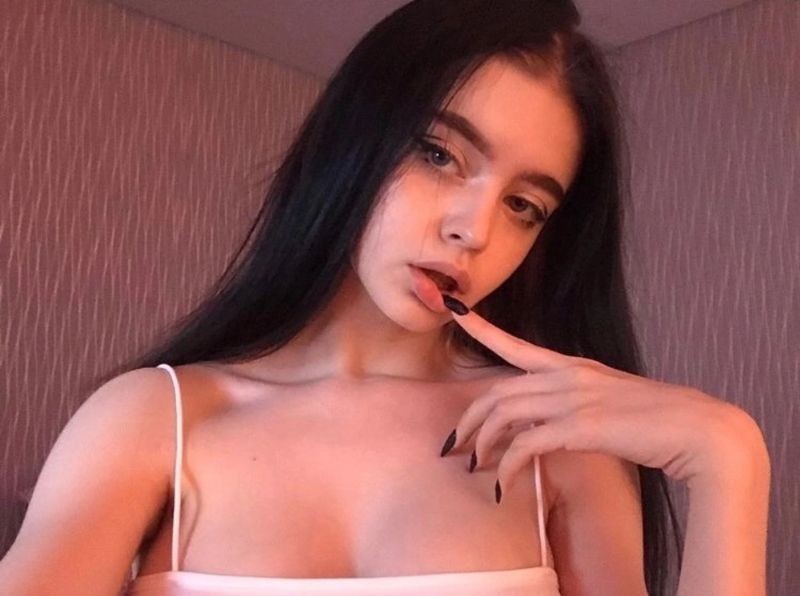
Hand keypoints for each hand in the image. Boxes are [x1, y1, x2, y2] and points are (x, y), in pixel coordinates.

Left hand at [440, 303, 754, 498]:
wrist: (699, 429)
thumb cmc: (658, 420)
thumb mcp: (608, 403)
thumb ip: (574, 407)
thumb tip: (543, 429)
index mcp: (574, 366)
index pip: (517, 345)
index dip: (482, 328)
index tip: (455, 309)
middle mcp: (568, 376)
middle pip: (499, 391)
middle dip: (469, 419)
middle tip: (453, 443)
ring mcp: (574, 398)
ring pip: (505, 413)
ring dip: (482, 442)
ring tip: (472, 466)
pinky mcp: (581, 427)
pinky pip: (526, 445)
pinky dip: (507, 467)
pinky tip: (503, 485)